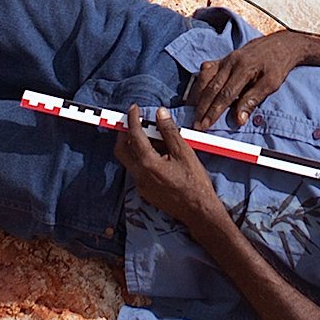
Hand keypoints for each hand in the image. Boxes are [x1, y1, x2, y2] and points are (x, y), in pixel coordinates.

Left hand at [111, 107, 223, 227]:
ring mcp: (140, 185)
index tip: (134, 109)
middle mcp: (139, 175)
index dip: (132, 119)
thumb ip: (169, 131)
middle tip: (135, 123)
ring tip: (152, 138)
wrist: (198, 210)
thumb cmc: (194, 182)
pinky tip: (158, 156)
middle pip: (121, 149)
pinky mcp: (145, 192)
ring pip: (129, 160)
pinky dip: (141, 159)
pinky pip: (137, 171)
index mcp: (148, 163)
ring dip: (134, 147)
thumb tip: (160, 114)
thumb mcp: (184, 152)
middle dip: (124, 134)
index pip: (134, 135)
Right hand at [188, 31, 318, 126]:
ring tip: (193, 113)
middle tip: (196, 124)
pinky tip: (197, 94)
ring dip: (197, 97)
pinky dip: (199, 83)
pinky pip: (206, 70)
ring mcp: (225, 59)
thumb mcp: (271, 83)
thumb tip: (238, 119)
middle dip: (202, 108)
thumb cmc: (277, 65)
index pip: (225, 95)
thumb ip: (253, 100)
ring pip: (204, 79)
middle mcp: (230, 62)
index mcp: (243, 68)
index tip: (206, 125)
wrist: (280, 44)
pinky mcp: (223, 59)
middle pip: (211, 88)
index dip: (214, 112)